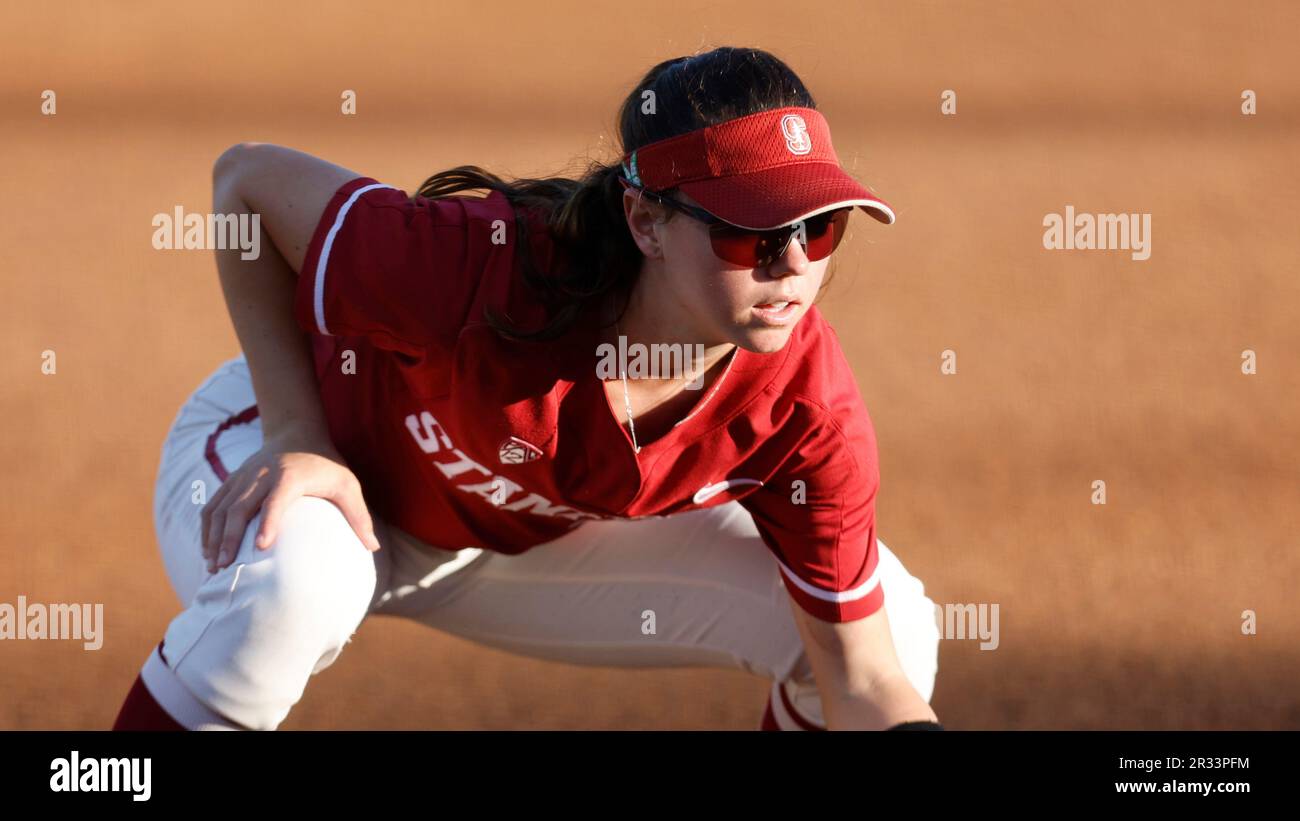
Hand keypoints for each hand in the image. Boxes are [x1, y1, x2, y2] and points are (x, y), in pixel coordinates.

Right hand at [200, 429, 381, 572]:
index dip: (268, 522)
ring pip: (220, 508)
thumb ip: (358, 514)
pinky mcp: (232, 481)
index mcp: (290, 476)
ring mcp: (242, 477)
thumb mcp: (347, 484)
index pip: (276, 500)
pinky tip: (208, 552)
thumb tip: (372, 548)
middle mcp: (261, 475)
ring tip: (213, 567)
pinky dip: (208, 529)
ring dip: (214, 538)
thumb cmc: (326, 464)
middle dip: (230, 538)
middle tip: (225, 567)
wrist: (297, 432)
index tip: (262, 547)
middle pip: (239, 507)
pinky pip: (213, 505)